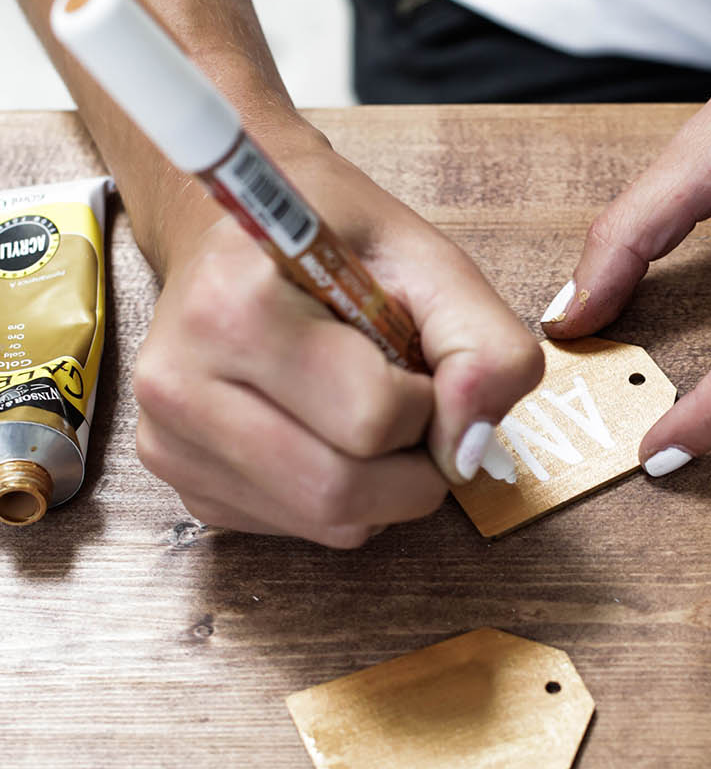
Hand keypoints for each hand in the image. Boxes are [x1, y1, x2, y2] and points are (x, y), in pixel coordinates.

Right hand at [133, 141, 542, 544]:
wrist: (235, 238)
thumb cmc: (332, 241)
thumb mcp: (429, 259)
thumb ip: (483, 344)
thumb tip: (469, 448)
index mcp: (232, 305)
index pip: (370, 416)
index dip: (426, 401)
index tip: (414, 361)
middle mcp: (177, 382)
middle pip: (340, 491)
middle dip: (414, 469)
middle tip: (416, 411)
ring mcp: (169, 442)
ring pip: (327, 524)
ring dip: (385, 489)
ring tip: (373, 417)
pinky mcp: (183, 485)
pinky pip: (300, 529)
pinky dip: (344, 499)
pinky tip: (327, 432)